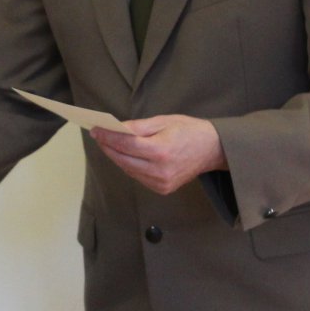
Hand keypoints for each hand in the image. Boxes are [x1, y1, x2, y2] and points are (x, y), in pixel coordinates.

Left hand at [90, 115, 223, 194]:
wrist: (213, 150)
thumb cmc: (189, 131)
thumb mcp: (164, 121)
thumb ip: (138, 127)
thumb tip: (116, 128)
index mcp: (161, 151)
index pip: (126, 144)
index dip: (108, 137)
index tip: (96, 130)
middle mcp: (160, 171)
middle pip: (123, 159)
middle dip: (108, 147)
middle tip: (98, 136)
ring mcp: (161, 183)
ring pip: (129, 170)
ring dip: (116, 157)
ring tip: (107, 143)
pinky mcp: (162, 189)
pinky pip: (138, 176)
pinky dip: (129, 165)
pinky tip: (124, 155)